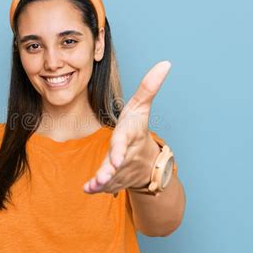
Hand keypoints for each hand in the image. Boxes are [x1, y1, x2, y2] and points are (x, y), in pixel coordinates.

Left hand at [83, 61, 171, 195]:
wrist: (148, 162)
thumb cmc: (139, 130)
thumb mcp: (141, 107)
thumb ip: (148, 87)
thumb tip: (165, 63)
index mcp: (130, 136)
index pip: (124, 142)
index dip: (121, 149)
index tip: (116, 157)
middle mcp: (126, 155)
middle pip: (117, 163)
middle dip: (110, 170)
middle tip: (101, 177)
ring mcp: (120, 169)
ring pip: (111, 177)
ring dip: (101, 182)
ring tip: (92, 186)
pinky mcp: (114, 179)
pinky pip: (105, 186)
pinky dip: (96, 189)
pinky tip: (87, 189)